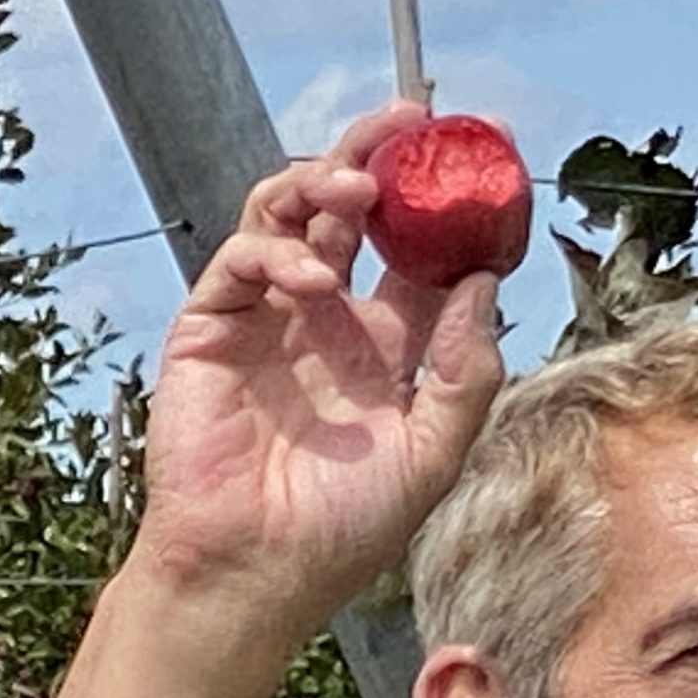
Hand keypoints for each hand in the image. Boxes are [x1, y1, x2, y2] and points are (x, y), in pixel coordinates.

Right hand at [127, 100, 508, 648]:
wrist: (254, 575)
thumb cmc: (342, 532)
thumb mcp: (431, 454)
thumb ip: (464, 373)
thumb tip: (484, 285)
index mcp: (390, 351)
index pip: (424, 256)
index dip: (452, 206)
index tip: (485, 155)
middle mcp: (331, 322)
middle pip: (355, 215)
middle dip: (380, 159)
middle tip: (413, 122)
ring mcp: (269, 319)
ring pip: (293, 215)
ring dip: (325, 185)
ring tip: (358, 191)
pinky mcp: (212, 327)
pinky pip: (242, 259)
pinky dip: (277, 252)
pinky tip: (312, 281)